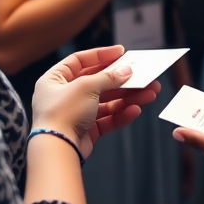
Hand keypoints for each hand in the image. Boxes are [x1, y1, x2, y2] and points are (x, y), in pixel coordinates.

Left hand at [31, 45, 160, 159]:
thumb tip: (126, 71)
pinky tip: (135, 110)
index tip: (121, 52)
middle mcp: (64, 96)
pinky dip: (121, 114)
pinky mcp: (85, 131)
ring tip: (149, 94)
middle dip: (122, 80)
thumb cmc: (62, 114)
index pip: (80, 60)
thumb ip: (109, 77)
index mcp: (55, 79)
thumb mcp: (87, 86)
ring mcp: (75, 114)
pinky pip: (106, 119)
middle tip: (142, 76)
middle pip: (98, 82)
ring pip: (106, 101)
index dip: (101, 55)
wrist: (58, 150)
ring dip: (128, 97)